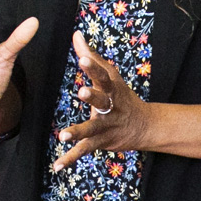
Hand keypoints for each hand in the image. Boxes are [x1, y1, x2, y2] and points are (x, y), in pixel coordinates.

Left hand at [50, 30, 158, 171]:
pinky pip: (84, 150)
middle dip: (92, 97)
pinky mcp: (101, 142)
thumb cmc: (121, 96)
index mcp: (112, 88)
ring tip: (63, 135)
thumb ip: (91, 56)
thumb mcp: (110, 75)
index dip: (93, 66)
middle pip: (102, 101)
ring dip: (78, 132)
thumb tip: (76, 34)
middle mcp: (111, 107)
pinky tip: (56, 166)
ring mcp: (106, 126)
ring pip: (92, 129)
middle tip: (81, 92)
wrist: (144, 125)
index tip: (82, 56)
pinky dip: (70, 158)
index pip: (103, 75)